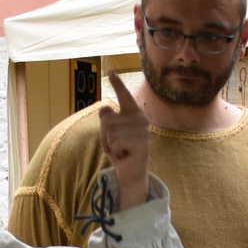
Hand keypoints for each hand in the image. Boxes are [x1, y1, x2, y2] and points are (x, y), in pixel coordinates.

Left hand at [100, 73, 150, 210]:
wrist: (130, 173)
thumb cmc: (121, 152)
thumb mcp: (110, 134)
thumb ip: (107, 120)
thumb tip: (106, 109)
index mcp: (134, 115)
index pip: (124, 97)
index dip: (118, 85)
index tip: (111, 74)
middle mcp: (141, 120)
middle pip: (107, 119)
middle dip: (104, 136)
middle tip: (116, 147)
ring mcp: (143, 131)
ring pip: (110, 131)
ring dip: (109, 144)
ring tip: (120, 151)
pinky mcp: (142, 144)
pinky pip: (116, 141)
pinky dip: (115, 151)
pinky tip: (125, 155)